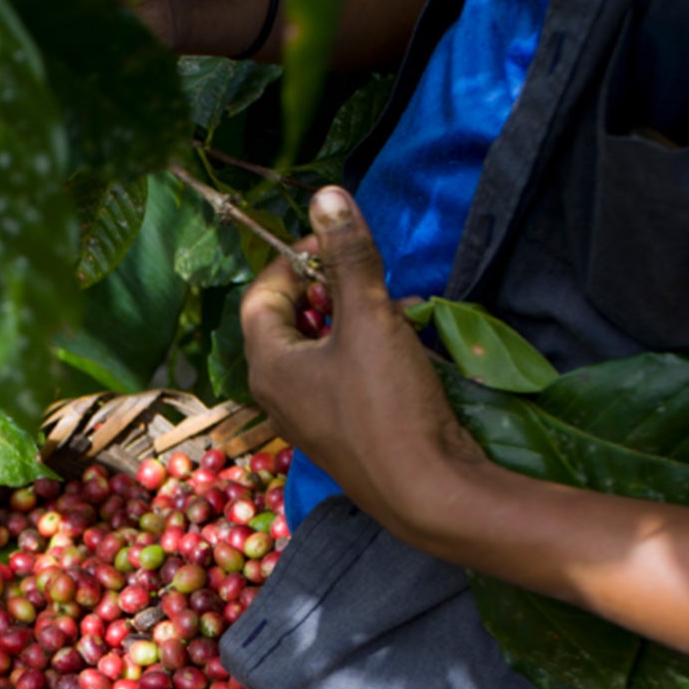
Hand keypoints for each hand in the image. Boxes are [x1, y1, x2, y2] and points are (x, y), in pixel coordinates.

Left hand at [241, 186, 486, 539]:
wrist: (427, 493)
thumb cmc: (387, 404)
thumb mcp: (369, 318)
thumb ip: (349, 256)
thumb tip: (327, 196)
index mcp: (268, 363)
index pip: (261, 296)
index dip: (291, 261)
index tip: (331, 242)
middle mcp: (277, 394)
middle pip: (287, 323)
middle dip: (326, 289)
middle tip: (364, 276)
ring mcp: (307, 420)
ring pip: (318, 352)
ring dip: (350, 321)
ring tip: (391, 307)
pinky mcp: (340, 435)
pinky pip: (339, 380)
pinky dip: (362, 355)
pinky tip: (401, 350)